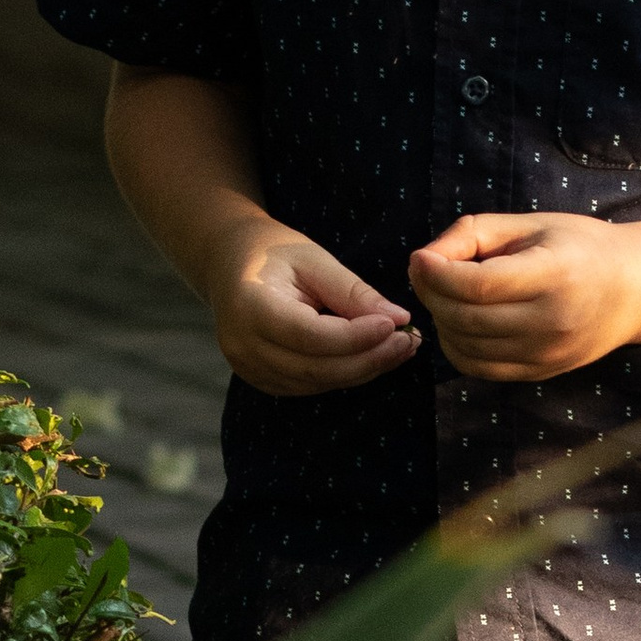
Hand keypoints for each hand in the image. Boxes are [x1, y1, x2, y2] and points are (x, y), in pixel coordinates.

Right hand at [212, 220, 421, 395]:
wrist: (230, 264)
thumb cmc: (274, 253)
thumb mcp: (315, 260)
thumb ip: (354, 292)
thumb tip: (398, 318)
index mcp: (251, 307)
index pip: (311, 335)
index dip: (357, 337)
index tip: (396, 325)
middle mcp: (244, 346)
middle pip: (317, 368)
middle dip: (369, 359)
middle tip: (410, 341)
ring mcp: (248, 368)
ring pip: (318, 382)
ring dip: (364, 369)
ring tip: (400, 347)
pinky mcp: (260, 380)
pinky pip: (310, 386)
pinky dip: (345, 374)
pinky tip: (372, 356)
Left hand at [408, 213, 640, 382]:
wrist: (634, 290)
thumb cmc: (579, 246)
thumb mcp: (531, 224)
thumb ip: (474, 233)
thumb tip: (424, 260)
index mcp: (555, 275)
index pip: (478, 286)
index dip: (436, 274)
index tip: (419, 258)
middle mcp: (552, 321)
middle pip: (466, 318)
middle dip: (431, 294)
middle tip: (425, 272)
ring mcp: (547, 353)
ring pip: (465, 347)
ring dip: (440, 319)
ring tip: (445, 294)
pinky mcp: (540, 372)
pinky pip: (478, 368)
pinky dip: (456, 345)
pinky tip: (460, 321)